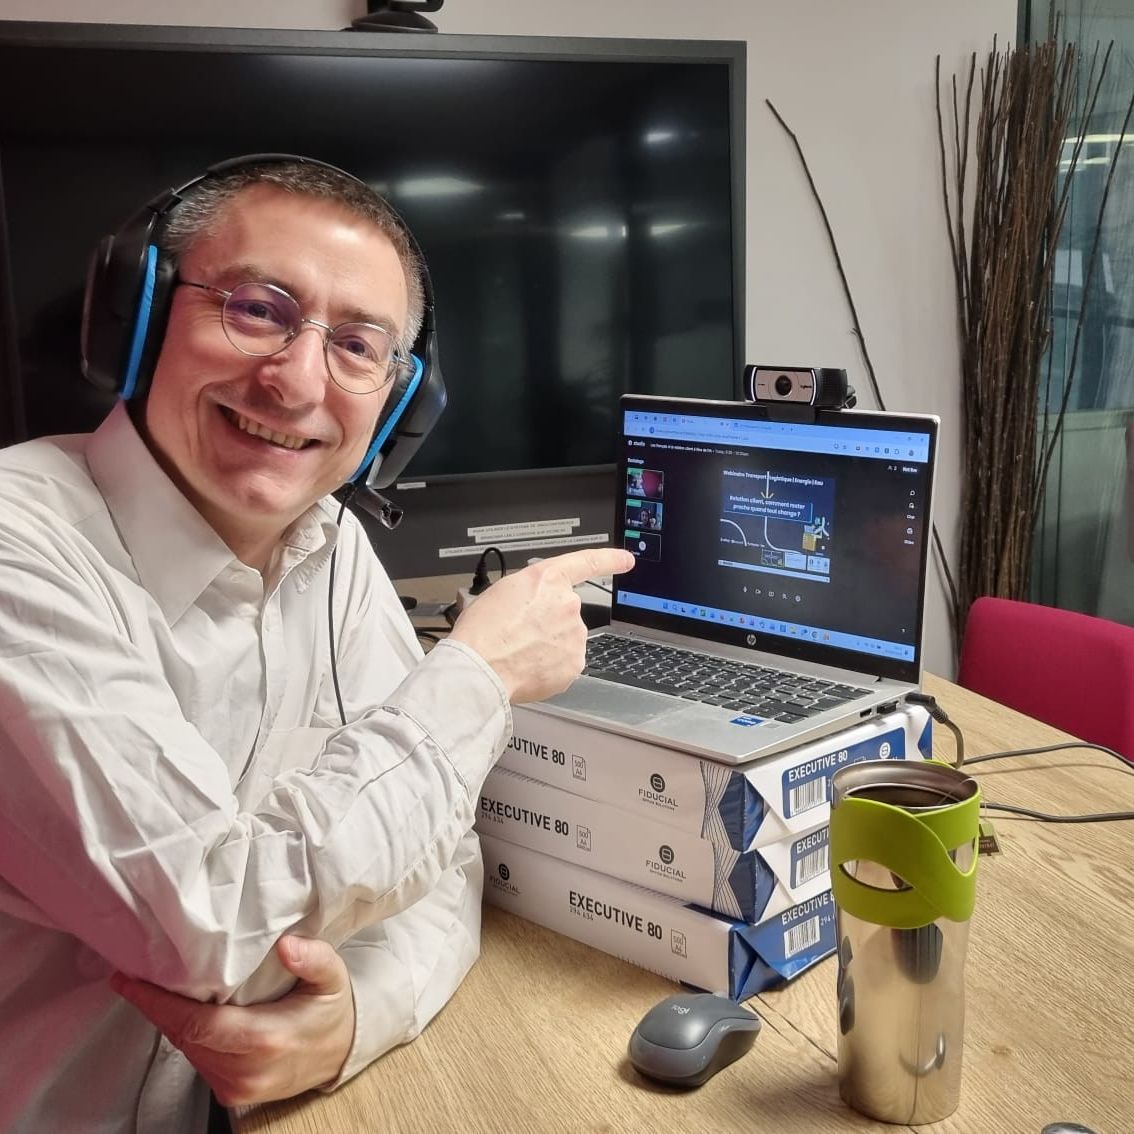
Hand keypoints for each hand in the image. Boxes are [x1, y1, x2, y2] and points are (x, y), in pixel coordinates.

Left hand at [109, 936, 354, 1107]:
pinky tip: (184, 1013)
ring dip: (169, 1021)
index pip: (196, 1023)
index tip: (129, 981)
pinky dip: (187, 1035)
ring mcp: (236, 1087)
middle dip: (156, 1007)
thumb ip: (314, 959)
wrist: (341, 1055)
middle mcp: (244, 1070)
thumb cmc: (332, 1013)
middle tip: (134, 976)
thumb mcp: (333, 978)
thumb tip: (286, 946)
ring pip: (187, 1050)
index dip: (157, 1003)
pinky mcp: (231, 1094)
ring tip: (156, 989)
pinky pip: (197, 1060)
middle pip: (183, 1037)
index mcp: (265, 1039)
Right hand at [448, 547, 634, 702]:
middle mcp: (567, 604)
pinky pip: (565, 663)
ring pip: (566, 639)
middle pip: (566, 611)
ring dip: (548, 646)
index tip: (626, 560)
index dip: (610, 560)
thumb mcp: (501, 593)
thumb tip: (534, 607)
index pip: (588, 562)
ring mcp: (575, 635)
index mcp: (547, 580)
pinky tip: (528, 667)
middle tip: (519, 635)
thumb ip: (530, 593)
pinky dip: (550, 667)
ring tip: (518, 652)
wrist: (481, 668)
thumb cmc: (481, 632)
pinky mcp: (575, 663)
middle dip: (548, 623)